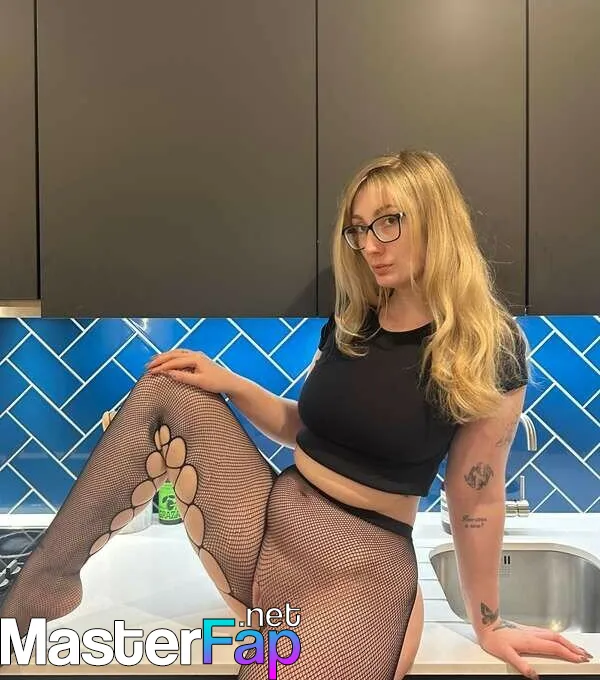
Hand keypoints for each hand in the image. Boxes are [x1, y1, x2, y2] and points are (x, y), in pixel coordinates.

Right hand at [146, 349, 237, 393]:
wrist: (230, 382)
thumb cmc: (217, 383)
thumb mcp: (199, 382)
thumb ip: (183, 377)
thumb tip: (168, 373)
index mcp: (196, 358)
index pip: (174, 361)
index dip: (161, 366)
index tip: (151, 372)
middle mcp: (195, 354)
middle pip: (174, 354)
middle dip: (160, 360)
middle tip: (148, 366)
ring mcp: (197, 356)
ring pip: (177, 353)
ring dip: (165, 357)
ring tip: (153, 362)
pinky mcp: (198, 360)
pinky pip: (181, 355)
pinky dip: (172, 357)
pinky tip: (167, 361)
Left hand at [477, 618, 592, 679]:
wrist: (486, 624)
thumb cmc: (494, 639)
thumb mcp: (505, 654)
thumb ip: (520, 664)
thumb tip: (533, 675)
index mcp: (530, 641)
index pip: (554, 648)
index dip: (568, 653)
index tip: (579, 659)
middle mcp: (533, 634)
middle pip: (558, 640)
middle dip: (573, 647)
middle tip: (585, 654)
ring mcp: (531, 631)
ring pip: (554, 635)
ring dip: (567, 642)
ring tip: (577, 648)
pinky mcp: (528, 630)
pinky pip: (548, 633)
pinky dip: (558, 638)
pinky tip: (559, 641)